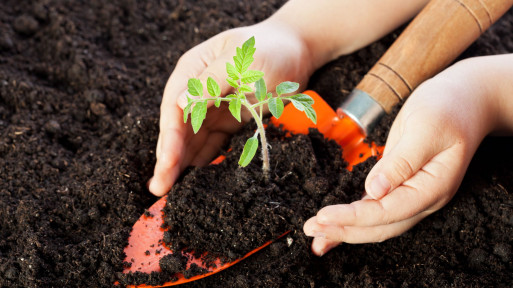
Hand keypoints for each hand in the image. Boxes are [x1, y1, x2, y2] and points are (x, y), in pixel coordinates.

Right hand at [148, 20, 313, 195]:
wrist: (297, 51)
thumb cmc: (269, 49)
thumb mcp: (240, 61)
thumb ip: (211, 82)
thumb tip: (179, 103)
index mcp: (193, 70)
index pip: (174, 108)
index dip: (170, 138)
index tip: (167, 163)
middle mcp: (197, 90)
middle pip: (178, 128)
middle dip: (168, 158)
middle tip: (159, 188)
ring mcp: (212, 107)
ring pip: (192, 140)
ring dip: (181, 164)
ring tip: (168, 191)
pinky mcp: (228, 120)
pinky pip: (212, 143)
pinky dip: (203, 160)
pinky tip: (194, 179)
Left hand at [303, 59, 498, 255]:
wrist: (465, 100)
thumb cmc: (449, 108)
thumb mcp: (426, 128)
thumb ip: (401, 161)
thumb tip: (374, 190)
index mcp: (432, 187)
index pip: (388, 212)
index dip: (354, 217)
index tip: (324, 216)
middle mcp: (422, 197)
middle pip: (381, 225)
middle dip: (344, 230)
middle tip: (311, 229)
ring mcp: (411, 193)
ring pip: (376, 221)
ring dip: (345, 229)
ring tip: (316, 234)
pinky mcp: (399, 184)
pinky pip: (374, 207)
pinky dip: (353, 216)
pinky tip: (334, 222)